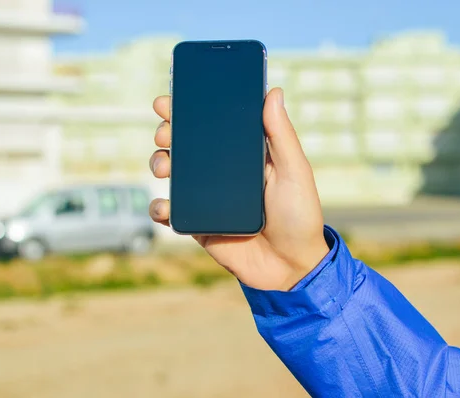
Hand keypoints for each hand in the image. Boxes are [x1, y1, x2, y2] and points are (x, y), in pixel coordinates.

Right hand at [149, 88, 328, 290]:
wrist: (292, 268)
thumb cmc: (300, 216)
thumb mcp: (295, 171)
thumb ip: (282, 134)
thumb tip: (273, 91)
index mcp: (243, 154)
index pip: (211, 126)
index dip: (187, 111)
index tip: (168, 101)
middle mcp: (221, 173)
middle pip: (185, 145)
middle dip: (167, 134)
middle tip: (165, 134)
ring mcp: (207, 198)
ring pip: (172, 173)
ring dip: (159, 163)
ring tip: (163, 166)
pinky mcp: (198, 225)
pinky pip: (170, 213)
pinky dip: (160, 208)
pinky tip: (165, 206)